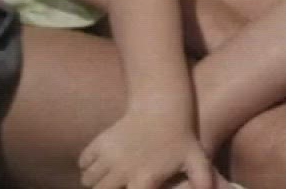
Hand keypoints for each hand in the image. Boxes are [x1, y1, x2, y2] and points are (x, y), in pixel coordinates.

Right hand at [79, 112, 221, 188]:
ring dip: (95, 183)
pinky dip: (87, 166)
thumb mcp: (196, 160)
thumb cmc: (182, 136)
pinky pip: (83, 162)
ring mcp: (108, 156)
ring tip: (106, 182)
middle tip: (115, 187)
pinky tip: (100, 167)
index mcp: (143, 181)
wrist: (163, 104)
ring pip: (88, 180)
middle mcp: (122, 171)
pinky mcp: (100, 141)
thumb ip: (203, 181)